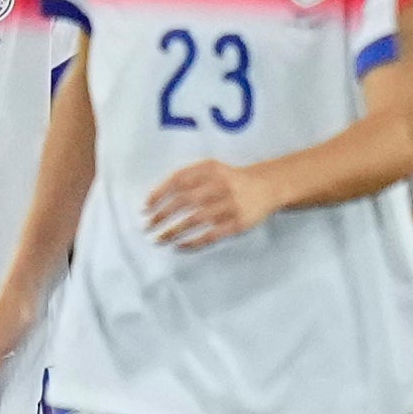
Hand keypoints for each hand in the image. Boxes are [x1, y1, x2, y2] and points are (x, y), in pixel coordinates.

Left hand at [145, 160, 279, 249]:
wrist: (266, 186)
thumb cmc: (228, 179)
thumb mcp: (210, 168)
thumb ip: (186, 177)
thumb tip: (154, 198)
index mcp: (210, 169)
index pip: (178, 180)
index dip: (159, 194)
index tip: (146, 207)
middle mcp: (221, 185)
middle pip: (185, 200)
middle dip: (162, 214)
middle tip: (148, 226)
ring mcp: (231, 204)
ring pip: (196, 219)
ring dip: (174, 230)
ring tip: (159, 238)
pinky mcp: (239, 222)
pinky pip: (212, 234)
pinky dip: (194, 241)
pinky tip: (180, 245)